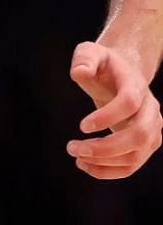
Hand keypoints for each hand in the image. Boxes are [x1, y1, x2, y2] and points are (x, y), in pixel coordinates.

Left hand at [67, 40, 162, 180]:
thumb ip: (84, 59)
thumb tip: (79, 72)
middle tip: (73, 148)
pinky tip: (85, 166)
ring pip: (136, 155)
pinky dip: (109, 171)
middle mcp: (150, 110)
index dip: (107, 116)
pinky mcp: (146, 144)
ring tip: (76, 157)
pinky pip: (132, 164)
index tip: (81, 126)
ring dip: (104, 162)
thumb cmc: (104, 65)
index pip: (129, 103)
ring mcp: (152, 129)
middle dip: (106, 147)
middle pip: (139, 135)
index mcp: (137, 86)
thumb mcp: (91, 53)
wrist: (124, 75)